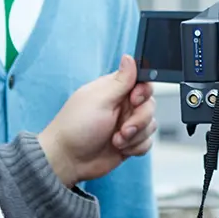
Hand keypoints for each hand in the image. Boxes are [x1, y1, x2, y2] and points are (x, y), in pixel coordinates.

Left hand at [38, 55, 155, 187]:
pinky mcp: (129, 142)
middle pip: (150, 106)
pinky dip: (136, 147)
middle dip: (139, 120)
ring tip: (116, 141)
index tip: (134, 100)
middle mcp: (122, 106)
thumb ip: (121, 81)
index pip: (142, 83)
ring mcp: (126, 124)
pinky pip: (147, 142)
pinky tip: (121, 148)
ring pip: (150, 125)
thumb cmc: (76, 127)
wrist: (68, 160)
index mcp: (114, 90)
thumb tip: (129, 57)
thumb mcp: (100, 100)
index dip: (143, 93)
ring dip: (135, 136)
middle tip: (123, 128)